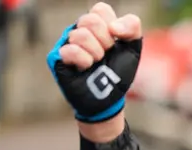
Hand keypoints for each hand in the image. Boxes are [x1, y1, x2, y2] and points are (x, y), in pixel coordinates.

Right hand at [46, 2, 141, 124]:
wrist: (109, 98)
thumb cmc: (118, 72)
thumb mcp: (133, 48)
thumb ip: (132, 27)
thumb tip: (113, 26)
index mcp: (97, 25)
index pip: (100, 9)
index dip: (113, 27)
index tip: (116, 43)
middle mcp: (79, 30)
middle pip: (90, 20)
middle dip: (106, 41)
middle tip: (106, 55)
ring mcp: (67, 42)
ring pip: (80, 34)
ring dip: (96, 53)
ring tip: (97, 63)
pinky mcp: (58, 57)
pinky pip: (71, 50)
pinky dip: (85, 61)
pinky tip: (86, 68)